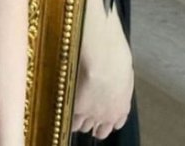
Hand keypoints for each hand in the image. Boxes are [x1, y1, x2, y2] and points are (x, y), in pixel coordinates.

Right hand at [71, 4, 133, 138]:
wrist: (101, 53)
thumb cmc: (115, 55)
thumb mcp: (122, 70)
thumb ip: (118, 85)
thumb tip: (112, 83)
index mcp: (121, 107)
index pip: (114, 124)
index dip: (106, 119)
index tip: (100, 113)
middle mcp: (107, 116)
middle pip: (99, 130)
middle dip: (92, 122)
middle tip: (84, 111)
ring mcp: (90, 113)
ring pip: (81, 126)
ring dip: (77, 118)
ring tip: (70, 104)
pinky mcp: (75, 108)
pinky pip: (68, 116)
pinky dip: (65, 111)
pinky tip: (61, 101)